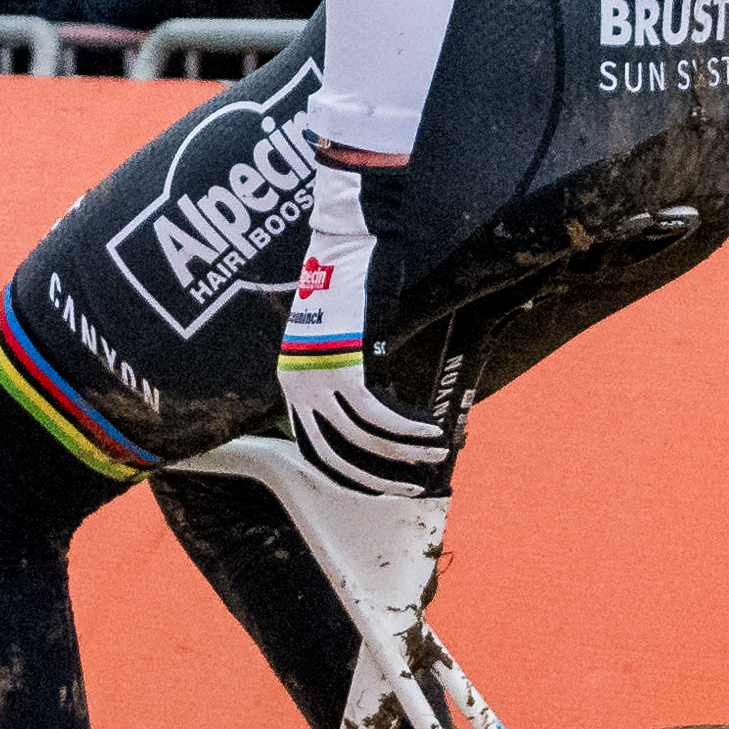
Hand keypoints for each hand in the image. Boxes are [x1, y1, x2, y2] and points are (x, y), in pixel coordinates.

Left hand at [275, 159, 437, 494]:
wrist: (346, 242)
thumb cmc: (348, 284)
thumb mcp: (340, 339)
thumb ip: (350, 374)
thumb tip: (382, 406)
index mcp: (293, 383)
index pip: (313, 451)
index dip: (348, 477)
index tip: (380, 485)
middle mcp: (298, 387)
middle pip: (335, 458)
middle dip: (378, 479)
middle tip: (413, 486)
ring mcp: (318, 379)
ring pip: (363, 440)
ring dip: (405, 454)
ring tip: (436, 456)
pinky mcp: (344, 366)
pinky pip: (381, 415)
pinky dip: (410, 429)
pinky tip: (434, 431)